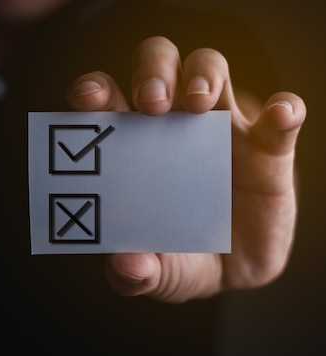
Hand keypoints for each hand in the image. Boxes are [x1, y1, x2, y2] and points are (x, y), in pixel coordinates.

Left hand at [66, 36, 305, 302]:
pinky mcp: (268, 150)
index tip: (88, 97)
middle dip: (152, 72)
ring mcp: (220, 130)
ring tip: (198, 103)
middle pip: (158, 65)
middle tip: (151, 103)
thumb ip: (135, 275)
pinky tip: (279, 116)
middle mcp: (171, 125)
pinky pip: (281, 118)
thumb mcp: (156, 274)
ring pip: (209, 69)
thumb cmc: (180, 257)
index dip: (93, 90)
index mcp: (132, 146)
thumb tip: (125, 266)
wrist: (234, 270)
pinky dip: (282, 111)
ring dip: (203, 74)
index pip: (106, 101)